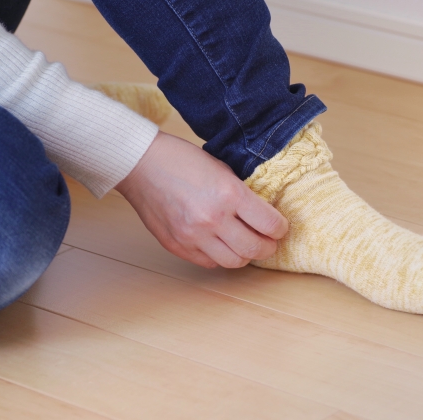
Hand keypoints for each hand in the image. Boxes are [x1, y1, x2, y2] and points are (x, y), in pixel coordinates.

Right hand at [115, 131, 288, 268]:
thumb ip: (243, 195)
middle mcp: (213, 219)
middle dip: (268, 247)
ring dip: (244, 255)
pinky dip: (219, 256)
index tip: (279, 226)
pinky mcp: (178, 246)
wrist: (141, 164)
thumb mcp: (222, 169)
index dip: (281, 228)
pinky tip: (219, 243)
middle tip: (268, 241)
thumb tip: (263, 216)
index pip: (271, 225)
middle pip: (255, 250)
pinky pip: (208, 263)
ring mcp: (193, 236)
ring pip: (233, 262)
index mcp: (229, 194)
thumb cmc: (182, 160)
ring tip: (244, 244)